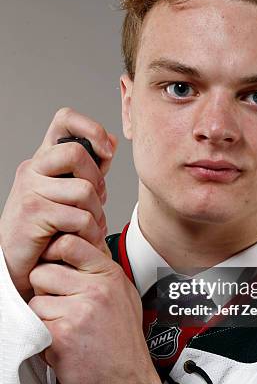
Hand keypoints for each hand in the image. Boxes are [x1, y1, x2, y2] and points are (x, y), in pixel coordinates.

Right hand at [0, 108, 116, 300]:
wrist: (18, 264)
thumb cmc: (46, 230)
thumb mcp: (69, 194)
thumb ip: (89, 170)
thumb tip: (111, 141)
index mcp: (44, 160)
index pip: (64, 119)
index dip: (91, 127)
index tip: (106, 150)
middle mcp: (33, 168)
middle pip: (77, 154)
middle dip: (97, 181)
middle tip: (95, 202)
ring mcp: (30, 189)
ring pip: (84, 190)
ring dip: (96, 214)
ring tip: (88, 228)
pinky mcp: (34, 212)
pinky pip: (79, 217)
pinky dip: (89, 233)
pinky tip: (82, 240)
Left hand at [27, 233, 160, 383]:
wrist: (126, 383)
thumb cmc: (124, 343)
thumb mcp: (123, 296)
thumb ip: (101, 271)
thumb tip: (78, 249)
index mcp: (110, 276)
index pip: (70, 243)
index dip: (53, 252)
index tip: (53, 262)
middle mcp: (96, 290)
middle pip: (43, 272)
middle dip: (45, 290)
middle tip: (60, 304)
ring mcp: (78, 312)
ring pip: (35, 301)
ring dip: (43, 315)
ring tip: (64, 326)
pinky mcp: (62, 335)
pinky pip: (35, 325)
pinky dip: (44, 336)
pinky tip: (63, 342)